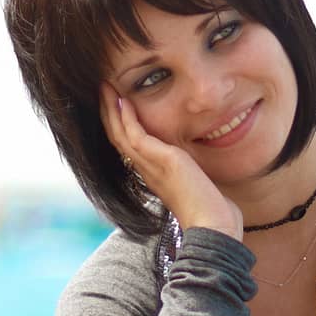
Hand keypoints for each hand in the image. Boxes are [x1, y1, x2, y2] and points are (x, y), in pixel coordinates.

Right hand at [100, 82, 243, 240]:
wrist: (214, 227)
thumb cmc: (211, 213)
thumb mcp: (199, 185)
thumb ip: (194, 174)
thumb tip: (201, 170)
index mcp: (154, 176)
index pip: (129, 146)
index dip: (119, 125)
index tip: (116, 104)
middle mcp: (147, 171)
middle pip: (118, 137)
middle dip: (109, 113)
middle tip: (102, 89)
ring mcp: (151, 167)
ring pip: (120, 134)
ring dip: (111, 109)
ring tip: (105, 87)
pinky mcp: (161, 162)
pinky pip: (134, 135)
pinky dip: (126, 117)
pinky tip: (122, 99)